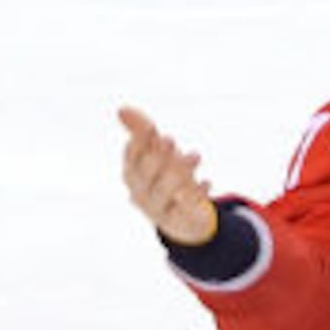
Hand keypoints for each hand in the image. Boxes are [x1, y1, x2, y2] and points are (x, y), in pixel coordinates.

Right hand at [117, 106, 220, 248]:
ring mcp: (156, 208)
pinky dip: (196, 195)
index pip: (132, 156)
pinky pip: (184, 209)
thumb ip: (141, 131)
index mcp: (132, 173)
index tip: (151, 127)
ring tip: (196, 155)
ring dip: (179, 172)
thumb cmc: (165, 178)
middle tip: (170, 139)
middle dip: (157, 156)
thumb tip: (121, 108)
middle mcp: (139, 191)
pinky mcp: (177, 220)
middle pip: (145, 173)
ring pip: (163, 191)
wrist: (182, 219)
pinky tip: (207, 181)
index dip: (140, 141)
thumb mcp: (156, 153)